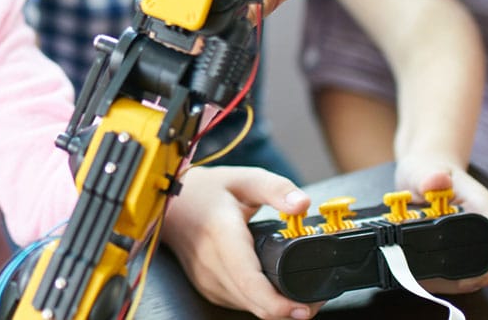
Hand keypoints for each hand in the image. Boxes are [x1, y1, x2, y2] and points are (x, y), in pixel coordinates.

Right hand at [162, 166, 320, 319]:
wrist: (171, 205)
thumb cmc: (207, 191)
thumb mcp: (245, 179)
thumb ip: (276, 189)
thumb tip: (302, 204)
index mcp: (221, 234)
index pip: (247, 279)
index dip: (276, 302)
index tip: (302, 308)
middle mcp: (211, 263)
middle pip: (254, 302)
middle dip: (289, 309)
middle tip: (316, 299)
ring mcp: (206, 279)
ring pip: (248, 307)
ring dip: (275, 309)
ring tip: (299, 294)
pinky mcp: (208, 288)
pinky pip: (240, 303)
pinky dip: (260, 302)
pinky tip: (272, 290)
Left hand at [394, 160, 487, 293]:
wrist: (424, 166)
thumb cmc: (424, 168)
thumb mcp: (420, 170)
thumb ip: (427, 176)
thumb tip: (435, 181)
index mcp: (483, 207)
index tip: (467, 279)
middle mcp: (487, 222)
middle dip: (472, 279)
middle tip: (437, 284)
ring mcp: (480, 233)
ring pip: (485, 268)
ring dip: (461, 280)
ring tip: (429, 282)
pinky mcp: (469, 241)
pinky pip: (471, 265)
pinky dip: (454, 276)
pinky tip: (432, 278)